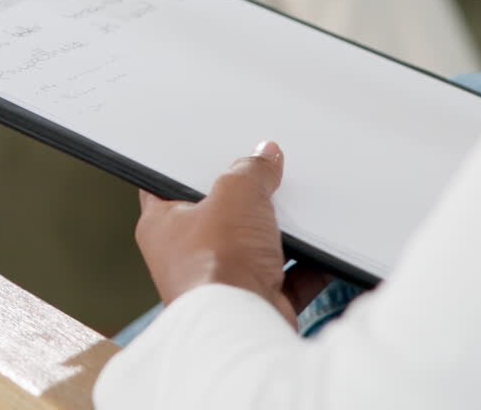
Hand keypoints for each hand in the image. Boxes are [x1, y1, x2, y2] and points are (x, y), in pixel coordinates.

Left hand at [136, 142, 328, 323]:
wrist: (244, 327)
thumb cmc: (217, 265)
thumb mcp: (234, 192)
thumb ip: (251, 169)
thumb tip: (264, 158)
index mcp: (162, 225)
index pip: (169, 184)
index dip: (193, 165)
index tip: (216, 152)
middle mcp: (188, 258)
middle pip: (220, 214)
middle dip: (246, 200)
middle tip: (264, 178)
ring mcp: (223, 283)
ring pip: (254, 246)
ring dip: (277, 232)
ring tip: (296, 211)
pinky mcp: (255, 304)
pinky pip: (285, 276)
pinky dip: (304, 265)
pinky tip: (318, 248)